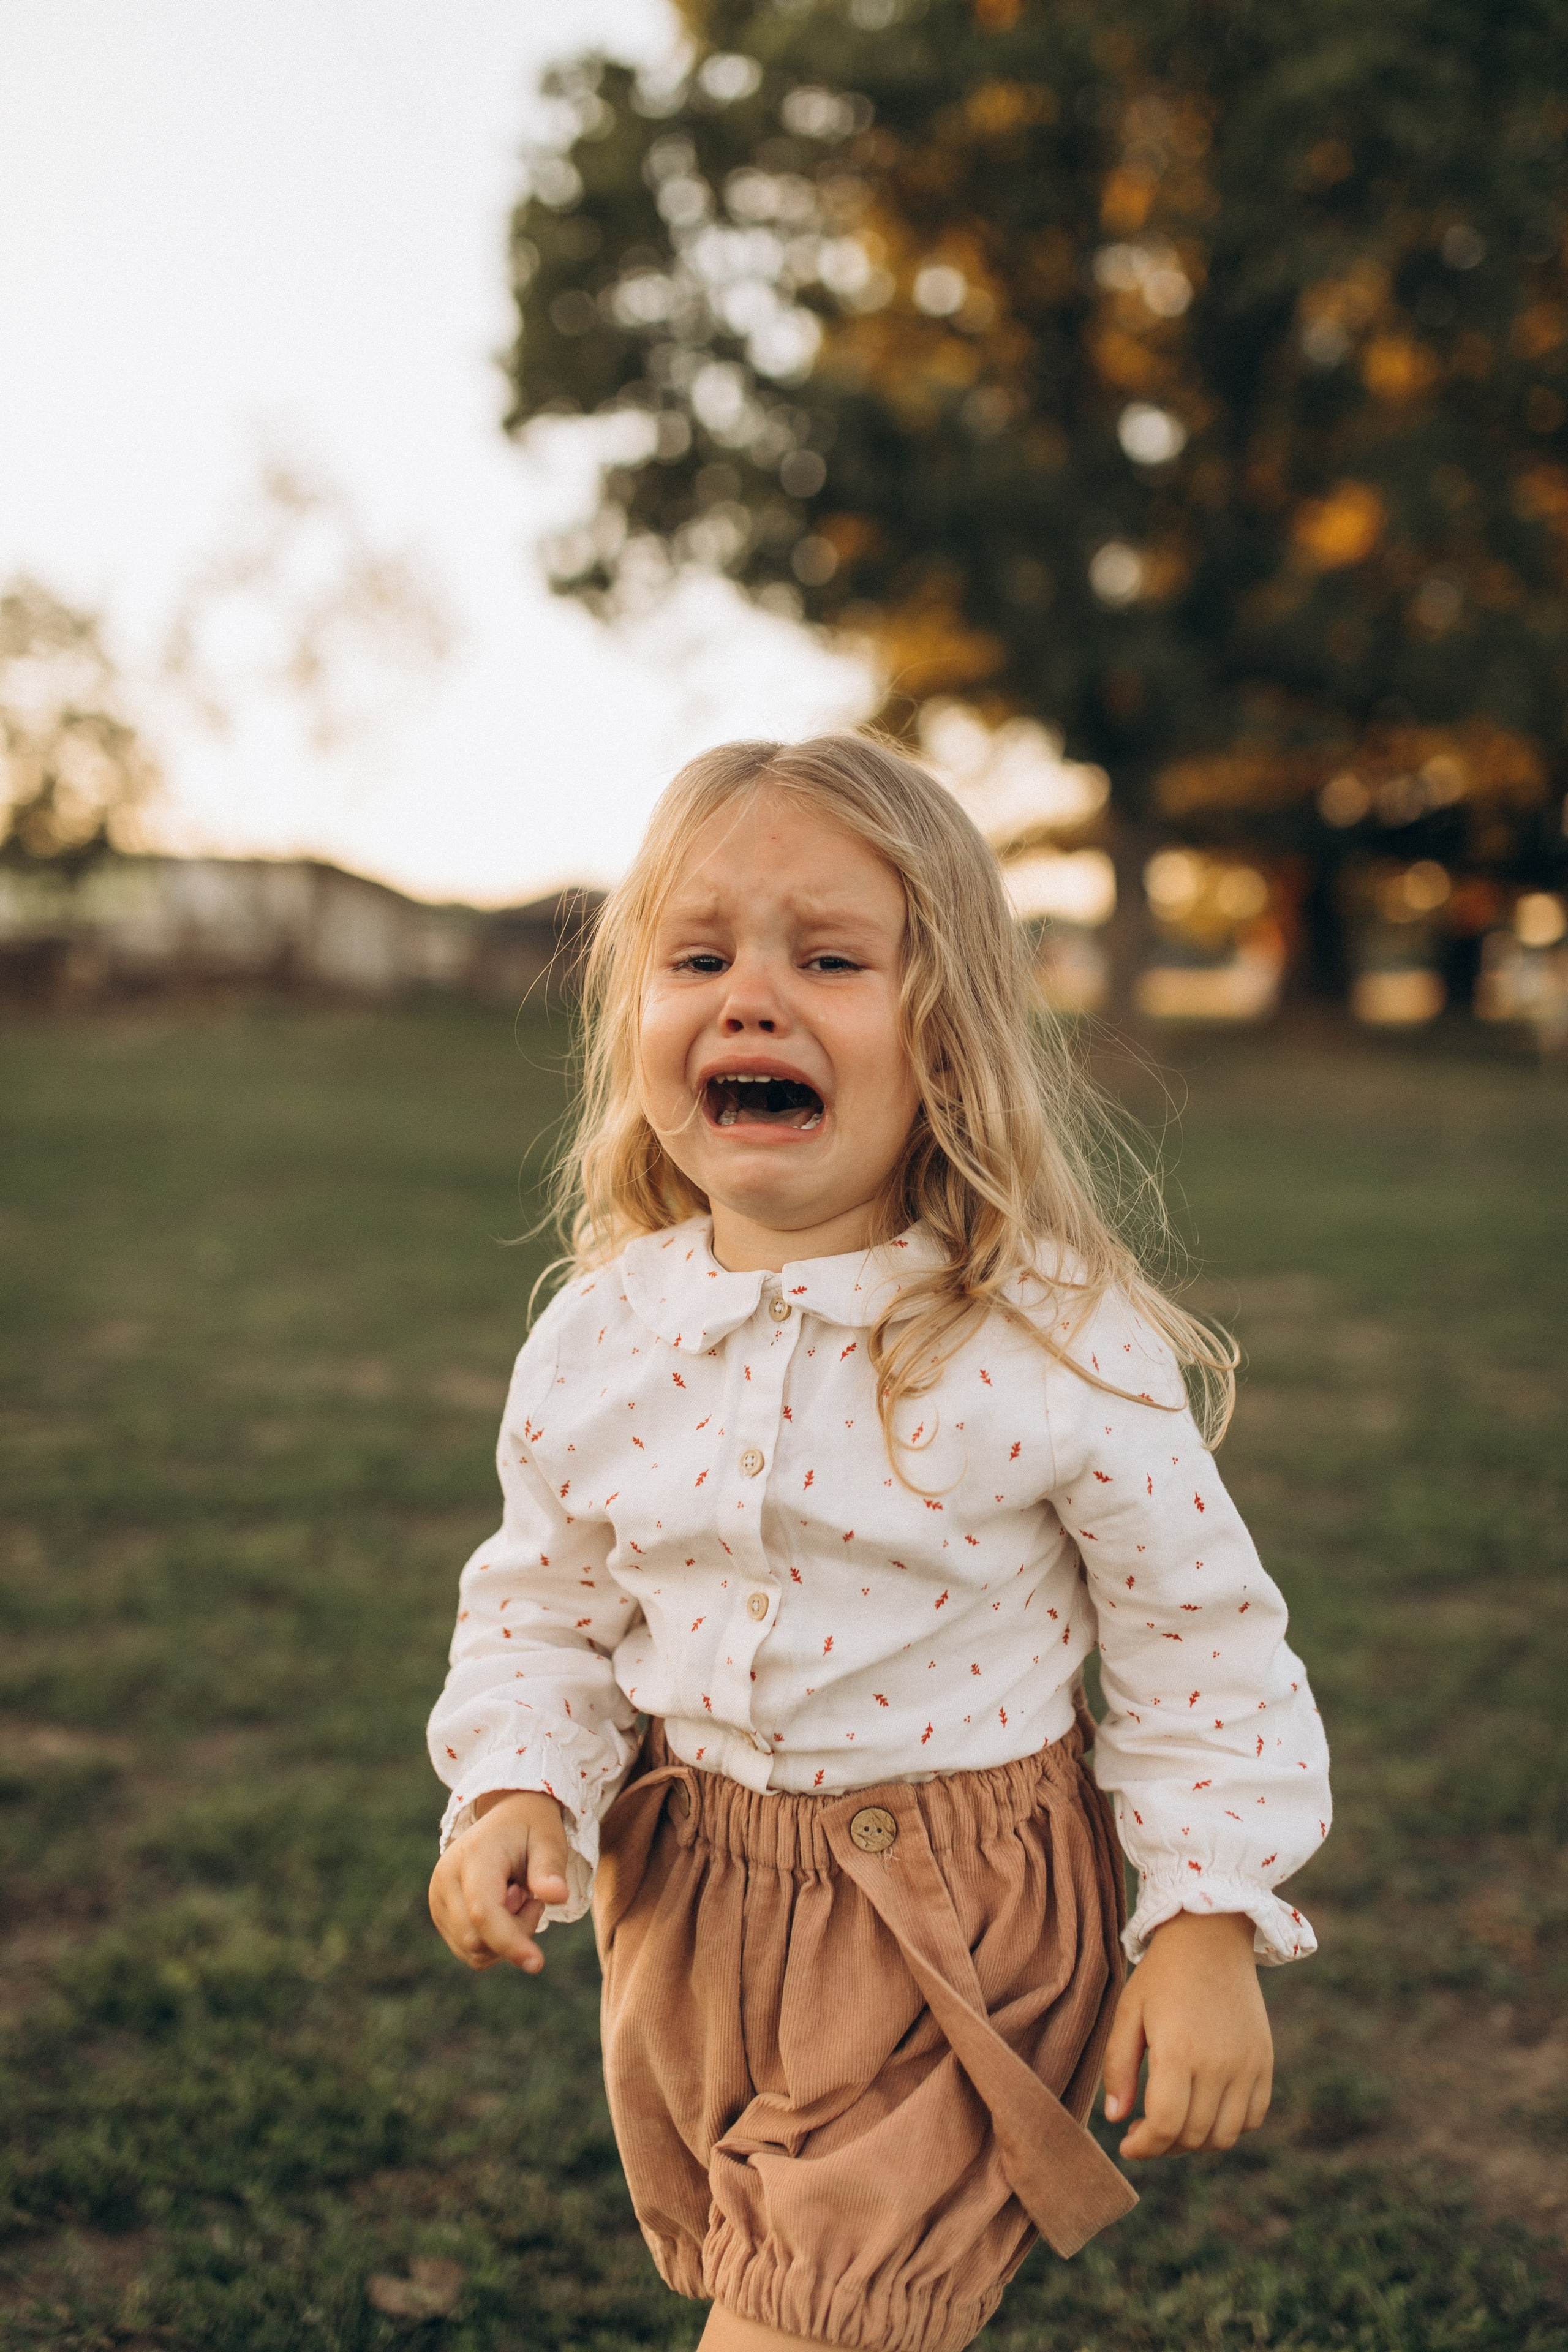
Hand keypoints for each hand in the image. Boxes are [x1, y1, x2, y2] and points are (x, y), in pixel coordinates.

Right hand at [427, 1789, 569, 1973]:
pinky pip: (470, 1951)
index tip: (537, 1964)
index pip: (484, 1912)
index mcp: (474, 1855)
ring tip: (516, 1898)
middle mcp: (446, 1877)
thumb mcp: (549, 1839)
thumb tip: (558, 1897)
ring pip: (473, 1950)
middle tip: (531, 1898)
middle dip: (517, 1932)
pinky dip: (493, 1942)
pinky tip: (502, 1909)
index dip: (509, 1941)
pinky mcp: (439, 1914)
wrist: (506, 1819)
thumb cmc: (532, 1829)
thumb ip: (551, 1868)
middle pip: (478, 1938)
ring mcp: (437, 1897)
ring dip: (505, 1938)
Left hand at [1101, 1909, 1272, 2157]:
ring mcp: (1248, 2065)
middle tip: (1144, 2131)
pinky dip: (1229, 2127)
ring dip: (1196, 2141)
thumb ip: (1118, 2067)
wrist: (1211, 1938)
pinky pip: (1253, 2118)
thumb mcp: (1129, 2012)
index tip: (1127, 2144)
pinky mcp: (1264, 2062)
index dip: (1144, 2146)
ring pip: (1224, 2136)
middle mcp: (1219, 2064)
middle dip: (1164, 2144)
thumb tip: (1116, 2118)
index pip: (1166, 2125)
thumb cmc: (1162, 1975)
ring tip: (1173, 2123)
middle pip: (1194, 2136)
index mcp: (1180, 2051)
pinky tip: (1205, 2109)